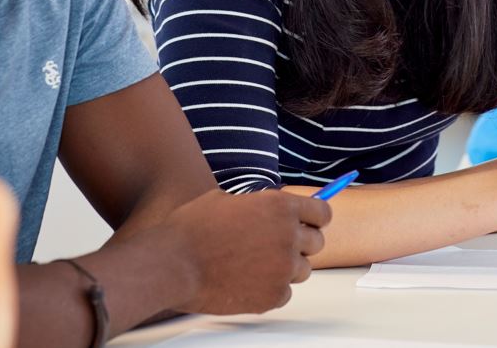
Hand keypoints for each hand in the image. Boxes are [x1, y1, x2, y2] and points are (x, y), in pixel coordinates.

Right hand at [166, 188, 330, 314]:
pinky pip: (285, 293)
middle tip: (276, 246)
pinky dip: (271, 289)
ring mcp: (282, 268)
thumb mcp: (227, 199)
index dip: (315, 218)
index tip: (309, 223)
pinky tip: (248, 281)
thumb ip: (258, 205)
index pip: (322, 213)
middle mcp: (287, 236)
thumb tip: (271, 209)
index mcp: (279, 206)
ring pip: (303, 270)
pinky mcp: (272, 296)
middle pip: (317, 243)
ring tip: (256, 264)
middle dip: (300, 244)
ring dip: (286, 267)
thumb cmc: (193, 228)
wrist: (173, 263)